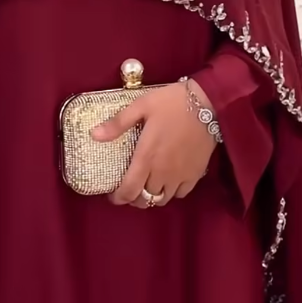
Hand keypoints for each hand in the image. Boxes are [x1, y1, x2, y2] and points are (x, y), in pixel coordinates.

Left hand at [92, 81, 216, 207]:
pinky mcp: (196, 174)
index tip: (113, 196)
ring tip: (148, 185)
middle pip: (145, 200)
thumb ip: (117, 123)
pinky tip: (168, 180)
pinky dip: (172, 192)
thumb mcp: (141, 106)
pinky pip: (181, 193)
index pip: (129, 190)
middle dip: (134, 199)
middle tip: (130, 189)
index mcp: (146, 157)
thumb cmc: (171, 102)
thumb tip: (94, 135)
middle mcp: (162, 172)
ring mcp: (180, 175)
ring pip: (163, 199)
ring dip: (152, 196)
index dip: (119, 198)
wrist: (207, 102)